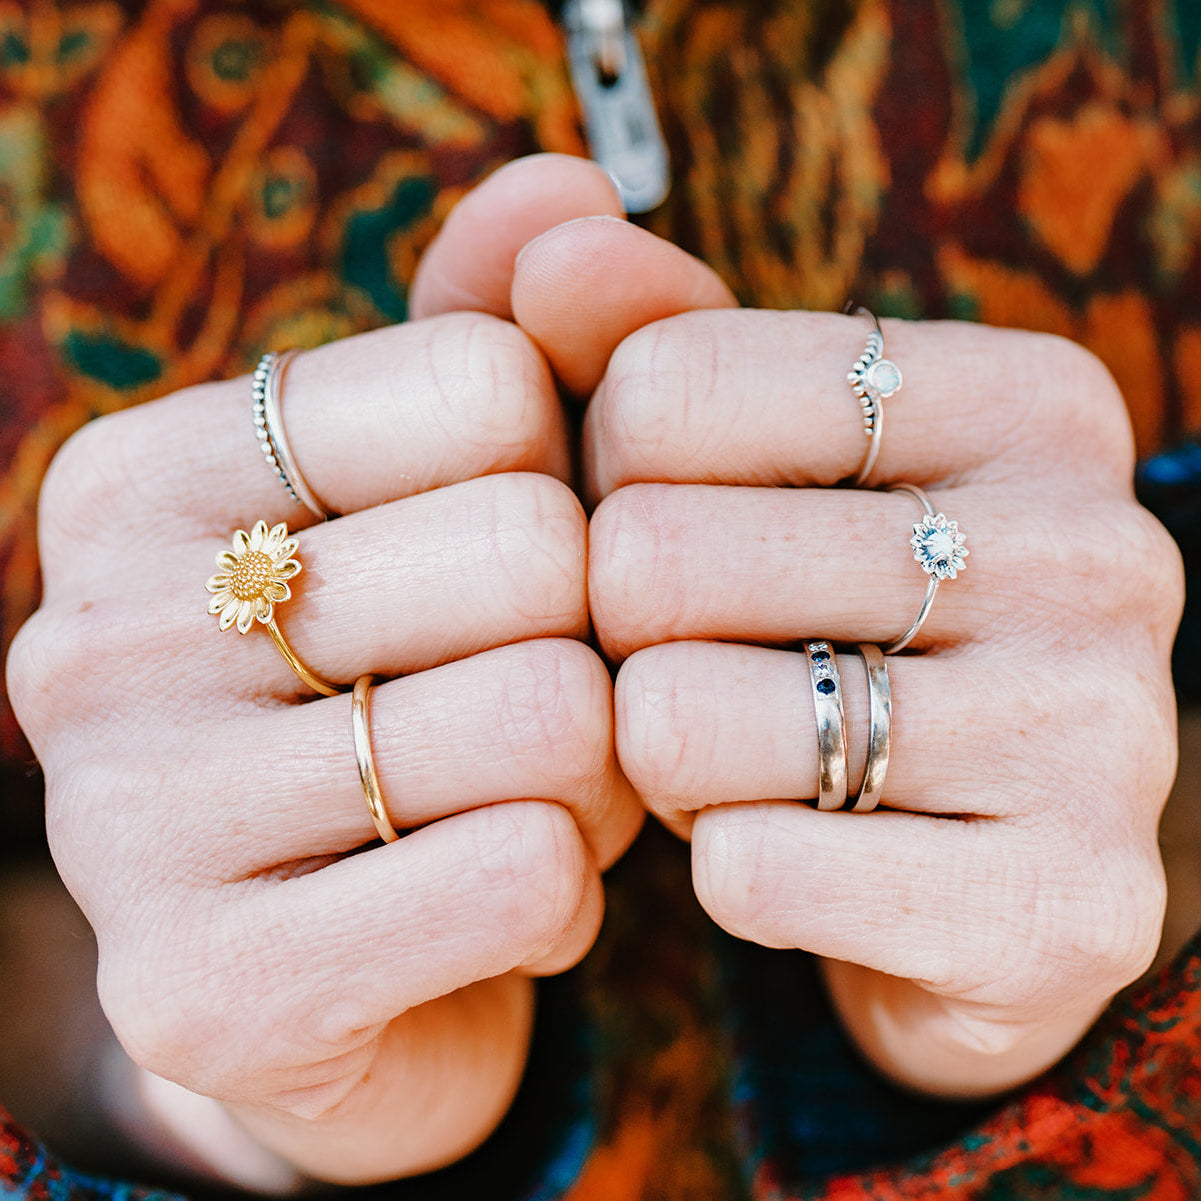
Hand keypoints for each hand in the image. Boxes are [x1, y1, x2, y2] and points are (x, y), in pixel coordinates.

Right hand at [7, 302, 642, 1183]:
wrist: (335, 971)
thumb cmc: (409, 699)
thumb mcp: (453, 503)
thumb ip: (506, 336)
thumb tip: (573, 193)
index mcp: (144, 480)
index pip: (487, 383)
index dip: (569, 481)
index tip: (530, 565)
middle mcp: (97, 633)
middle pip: (530, 553)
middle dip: (596, 643)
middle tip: (555, 709)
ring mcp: (125, 824)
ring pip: (546, 724)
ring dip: (597, 780)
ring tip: (533, 807)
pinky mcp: (204, 993)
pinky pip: (524, 879)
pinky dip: (566, 896)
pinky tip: (504, 907)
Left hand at [508, 216, 1182, 1097]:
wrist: (966, 864)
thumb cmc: (829, 630)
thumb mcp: (745, 466)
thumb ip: (643, 334)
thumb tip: (552, 236)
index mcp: (1028, 400)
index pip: (667, 386)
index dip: (604, 478)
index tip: (652, 522)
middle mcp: (1092, 546)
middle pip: (654, 556)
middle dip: (622, 633)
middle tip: (688, 660)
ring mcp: (1098, 732)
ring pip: (680, 722)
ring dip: (661, 758)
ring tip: (735, 756)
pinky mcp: (1064, 906)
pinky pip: (752, 871)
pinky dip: (718, 867)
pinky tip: (775, 853)